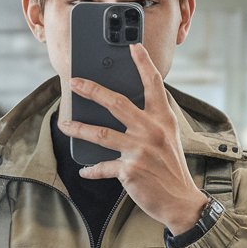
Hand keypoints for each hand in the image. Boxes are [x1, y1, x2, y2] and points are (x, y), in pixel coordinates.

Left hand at [57, 43, 208, 233]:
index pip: (153, 84)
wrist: (181, 201)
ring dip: (79, 128)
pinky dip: (91, 169)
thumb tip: (120, 113)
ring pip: (101, 133)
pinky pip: (103, 166)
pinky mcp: (130, 170)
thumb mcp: (168, 138)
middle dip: (92, 90)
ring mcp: (140, 150)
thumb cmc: (172, 169)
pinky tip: (84, 170)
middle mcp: (152, 130)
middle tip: (74, 83)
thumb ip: (150, 123)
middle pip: (116, 103)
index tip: (133, 46)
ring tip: (65, 124)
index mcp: (163, 119)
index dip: (143, 63)